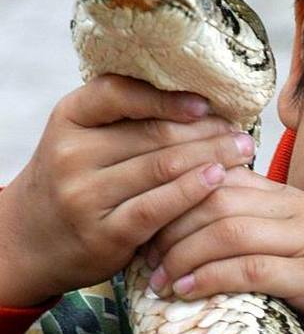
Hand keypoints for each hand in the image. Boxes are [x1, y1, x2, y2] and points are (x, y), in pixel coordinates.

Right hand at [0, 75, 255, 307]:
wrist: (31, 240)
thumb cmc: (75, 180)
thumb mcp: (82, 138)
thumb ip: (124, 120)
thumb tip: (201, 102)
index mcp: (69, 118)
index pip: (119, 93)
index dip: (167, 97)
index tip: (206, 103)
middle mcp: (71, 154)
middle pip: (153, 134)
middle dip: (207, 132)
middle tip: (242, 131)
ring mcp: (85, 195)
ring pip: (161, 168)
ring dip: (211, 158)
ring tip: (242, 152)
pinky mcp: (104, 234)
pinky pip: (158, 208)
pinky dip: (193, 192)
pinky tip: (218, 181)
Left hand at [147, 170, 303, 333]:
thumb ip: (266, 256)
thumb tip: (210, 280)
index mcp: (291, 201)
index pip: (217, 181)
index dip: (173, 201)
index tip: (144, 233)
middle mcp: (295, 210)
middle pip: (211, 195)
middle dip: (165, 224)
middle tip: (136, 256)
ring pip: (223, 227)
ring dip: (178, 254)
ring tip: (152, 280)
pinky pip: (249, 266)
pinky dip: (209, 278)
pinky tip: (184, 293)